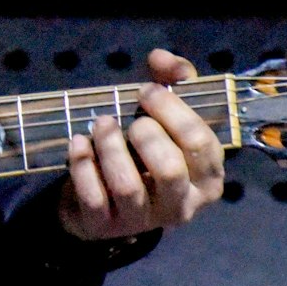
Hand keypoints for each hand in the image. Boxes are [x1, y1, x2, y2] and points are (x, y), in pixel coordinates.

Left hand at [58, 49, 224, 241]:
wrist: (104, 199)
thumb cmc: (146, 150)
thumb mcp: (166, 116)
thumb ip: (173, 82)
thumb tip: (161, 58)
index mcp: (207, 177)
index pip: (201, 143)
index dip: (172, 110)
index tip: (146, 90)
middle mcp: (182, 204)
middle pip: (169, 170)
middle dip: (146, 135)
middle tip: (130, 120)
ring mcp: (143, 221)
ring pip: (128, 187)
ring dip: (110, 148)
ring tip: (101, 124)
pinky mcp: (106, 227)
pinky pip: (94, 198)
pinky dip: (83, 166)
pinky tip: (78, 144)